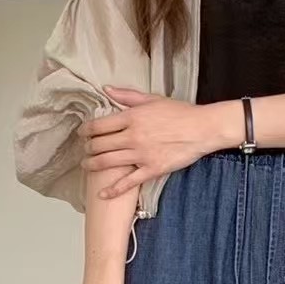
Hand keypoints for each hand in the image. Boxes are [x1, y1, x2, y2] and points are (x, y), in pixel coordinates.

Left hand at [79, 87, 238, 198]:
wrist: (203, 129)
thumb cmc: (180, 112)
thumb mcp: (152, 99)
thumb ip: (127, 96)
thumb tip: (107, 89)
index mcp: (132, 117)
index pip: (99, 125)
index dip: (86, 130)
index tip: (81, 134)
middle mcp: (133, 136)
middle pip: (100, 145)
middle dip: (88, 148)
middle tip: (84, 150)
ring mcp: (141, 154)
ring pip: (108, 162)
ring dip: (93, 165)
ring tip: (86, 165)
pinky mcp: (152, 169)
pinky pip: (128, 182)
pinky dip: (113, 189)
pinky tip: (102, 194)